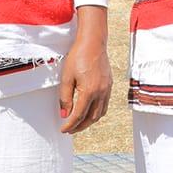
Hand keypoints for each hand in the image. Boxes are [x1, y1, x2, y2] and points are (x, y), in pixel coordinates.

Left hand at [58, 11, 111, 134]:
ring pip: (100, 113)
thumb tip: (64, 114)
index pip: (79, 115)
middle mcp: (101, 93)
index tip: (63, 130)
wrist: (93, 43)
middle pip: (91, 118)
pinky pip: (105, 105)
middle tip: (69, 130)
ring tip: (78, 123)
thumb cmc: (78, 57)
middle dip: (80, 127)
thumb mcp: (66, 78)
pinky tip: (89, 111)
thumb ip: (64, 98)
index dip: (70, 125)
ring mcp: (107, 89)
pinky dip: (97, 112)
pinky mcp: (109, 85)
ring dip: (89, 121)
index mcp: (89, 91)